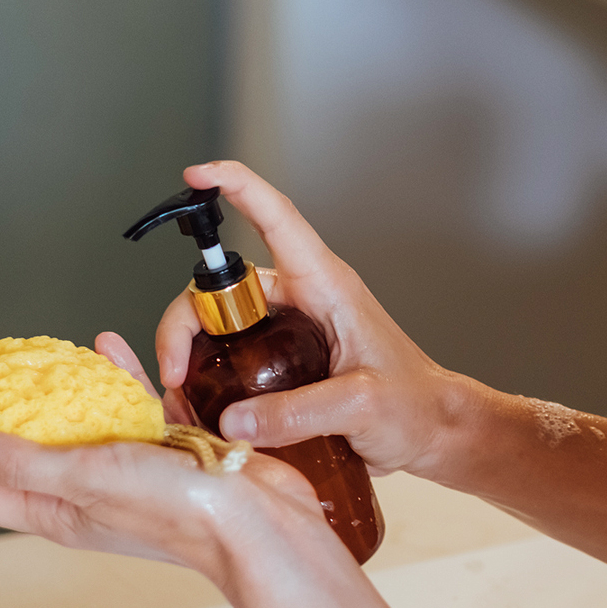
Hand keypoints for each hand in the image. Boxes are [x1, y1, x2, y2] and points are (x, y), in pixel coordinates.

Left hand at [0, 332, 324, 586]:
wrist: (260, 526)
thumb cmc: (181, 514)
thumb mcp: (90, 479)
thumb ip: (24, 463)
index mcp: (58, 512)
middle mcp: (87, 494)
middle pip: (18, 458)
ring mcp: (128, 472)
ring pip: (76, 427)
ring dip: (54, 394)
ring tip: (34, 361)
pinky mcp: (167, 451)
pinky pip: (130, 408)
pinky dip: (117, 379)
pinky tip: (112, 350)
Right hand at [157, 161, 466, 477]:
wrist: (432, 433)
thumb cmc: (414, 405)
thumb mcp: (362, 404)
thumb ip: (300, 412)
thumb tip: (233, 420)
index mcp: (326, 285)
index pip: (278, 218)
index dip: (239, 187)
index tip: (197, 174)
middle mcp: (300, 301)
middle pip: (221, 288)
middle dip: (185, 324)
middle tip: (174, 373)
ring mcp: (287, 333)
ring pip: (218, 328)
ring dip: (192, 358)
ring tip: (184, 400)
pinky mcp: (281, 366)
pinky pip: (230, 362)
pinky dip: (209, 383)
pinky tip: (205, 413)